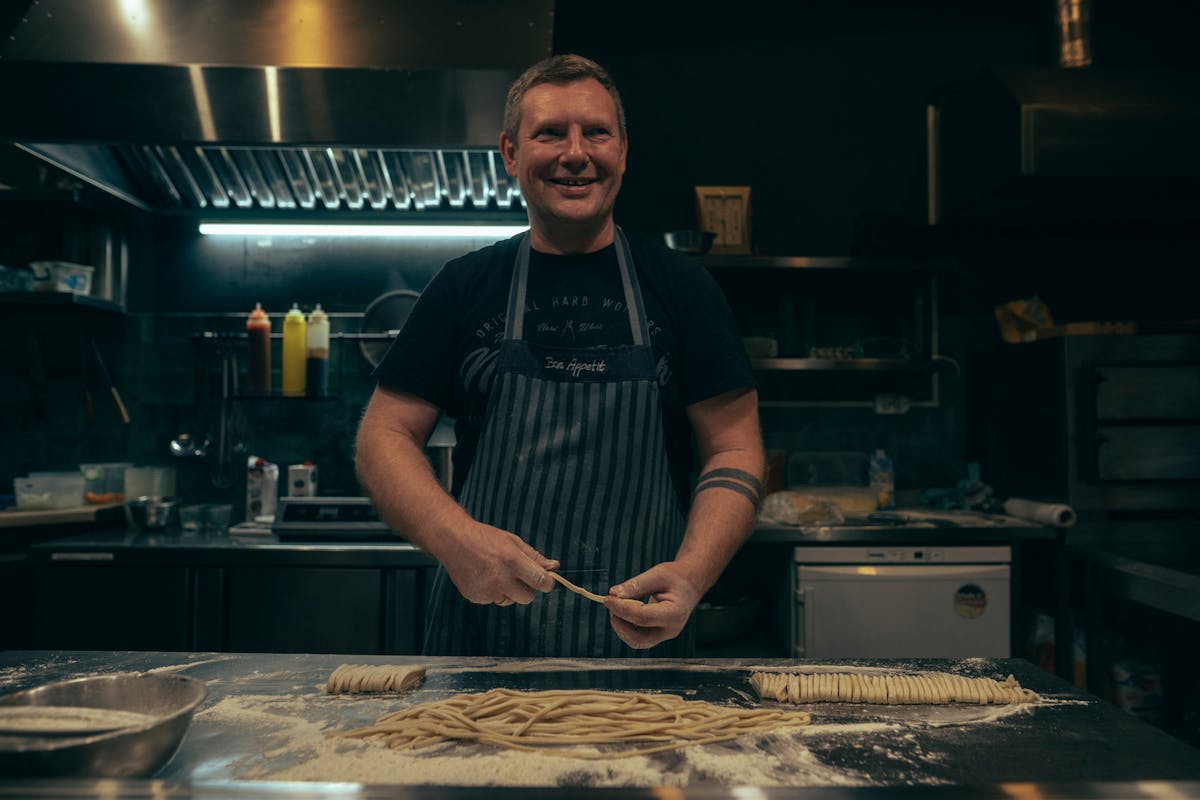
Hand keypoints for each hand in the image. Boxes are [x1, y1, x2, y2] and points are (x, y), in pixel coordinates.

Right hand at [440, 522, 558, 605]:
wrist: (453, 541)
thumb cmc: (486, 538)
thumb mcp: (512, 541)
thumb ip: (534, 557)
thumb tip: (554, 567)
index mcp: (513, 561)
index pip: (541, 582)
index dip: (547, 583)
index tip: (545, 580)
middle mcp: (501, 579)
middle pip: (528, 598)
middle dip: (527, 589)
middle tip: (517, 575)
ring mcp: (487, 591)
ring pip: (510, 600)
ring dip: (508, 591)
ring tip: (495, 573)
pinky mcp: (476, 597)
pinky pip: (493, 600)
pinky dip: (492, 592)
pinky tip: (483, 577)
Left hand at [604, 561, 701, 648]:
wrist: (690, 583)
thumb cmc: (676, 577)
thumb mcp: (657, 574)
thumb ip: (636, 585)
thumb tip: (613, 594)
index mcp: (675, 614)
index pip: (643, 618)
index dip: (622, 609)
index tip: (608, 598)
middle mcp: (670, 630)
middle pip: (639, 639)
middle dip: (620, 624)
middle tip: (610, 603)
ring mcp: (664, 635)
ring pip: (636, 641)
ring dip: (621, 625)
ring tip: (617, 605)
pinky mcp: (657, 634)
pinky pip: (637, 636)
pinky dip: (626, 625)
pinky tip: (623, 608)